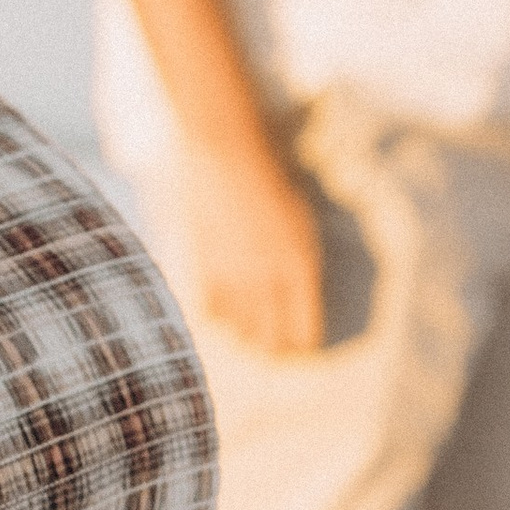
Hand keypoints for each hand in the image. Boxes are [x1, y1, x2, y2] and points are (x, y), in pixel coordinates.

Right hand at [183, 137, 324, 357]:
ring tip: (251, 340)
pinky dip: (221, 318)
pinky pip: (213, 310)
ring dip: (248, 336)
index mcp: (299, 264)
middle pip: (271, 335)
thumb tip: (298, 293)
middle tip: (277, 354)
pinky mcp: (206, 268)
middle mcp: (267, 277)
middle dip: (276, 349)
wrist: (225, 155)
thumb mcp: (301, 219)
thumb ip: (301, 260)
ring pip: (241, 328)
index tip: (304, 351)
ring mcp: (233, 275)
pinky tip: (225, 318)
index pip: (303, 324)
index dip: (304, 343)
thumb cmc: (271, 179)